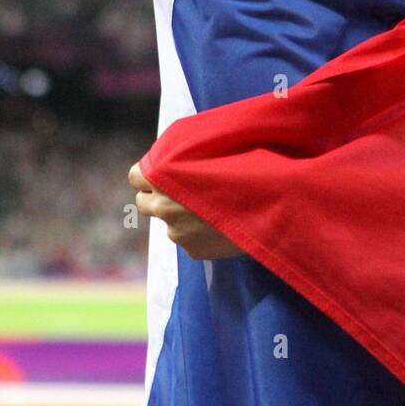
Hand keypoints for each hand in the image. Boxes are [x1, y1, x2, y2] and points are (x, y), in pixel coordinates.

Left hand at [128, 161, 242, 260]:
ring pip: (169, 223)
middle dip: (158, 197)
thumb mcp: (214, 154)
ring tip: (209, 209)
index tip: (162, 174)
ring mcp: (177, 232)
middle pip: (143, 203)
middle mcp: (164, 206)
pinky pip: (188, 240)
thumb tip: (177, 156)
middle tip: (182, 192)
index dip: (148, 174)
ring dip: (181, 216)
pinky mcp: (193, 251)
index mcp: (164, 177)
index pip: (134, 176)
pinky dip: (198, 234)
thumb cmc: (245, 170)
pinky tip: (220, 224)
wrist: (270, 205)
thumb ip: (187, 157)